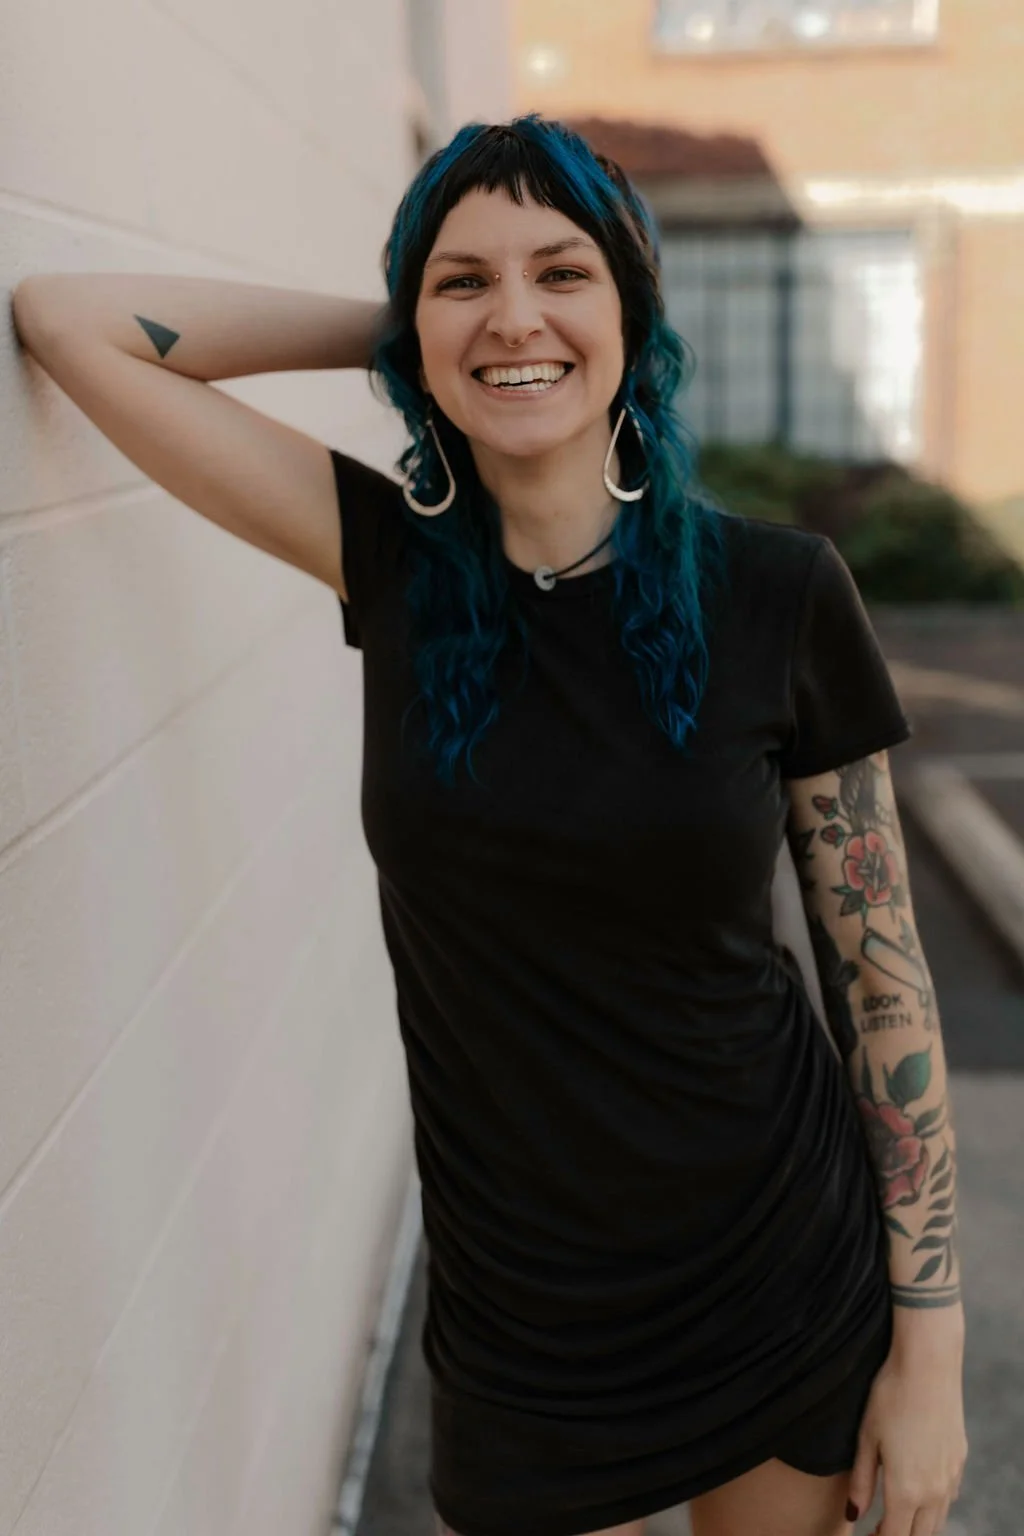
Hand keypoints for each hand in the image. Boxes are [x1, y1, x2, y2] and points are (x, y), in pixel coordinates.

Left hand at [847, 1328, 966, 1535]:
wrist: (928, 1365)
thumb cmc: (890, 1397)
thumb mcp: (866, 1438)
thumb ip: (861, 1482)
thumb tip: (852, 1515)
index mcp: (906, 1490)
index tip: (866, 1534)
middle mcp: (934, 1492)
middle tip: (877, 1530)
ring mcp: (951, 1477)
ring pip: (937, 1521)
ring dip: (917, 1526)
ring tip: (895, 1515)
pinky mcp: (959, 1461)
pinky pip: (949, 1498)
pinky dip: (934, 1507)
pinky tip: (919, 1493)